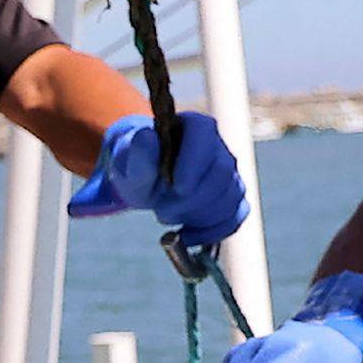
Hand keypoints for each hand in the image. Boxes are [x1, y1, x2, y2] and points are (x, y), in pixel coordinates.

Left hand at [66, 111, 249, 246]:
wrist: (147, 181)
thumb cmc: (138, 166)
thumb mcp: (129, 163)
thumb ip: (138, 154)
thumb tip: (146, 137)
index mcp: (193, 126)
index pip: (204, 134)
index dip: (195, 162)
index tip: (177, 188)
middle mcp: (217, 146)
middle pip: (221, 172)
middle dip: (192, 200)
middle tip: (161, 211)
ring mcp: (229, 172)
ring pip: (230, 197)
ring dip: (197, 217)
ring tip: (168, 216)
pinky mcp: (232, 197)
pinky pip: (234, 216)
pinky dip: (211, 232)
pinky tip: (187, 235)